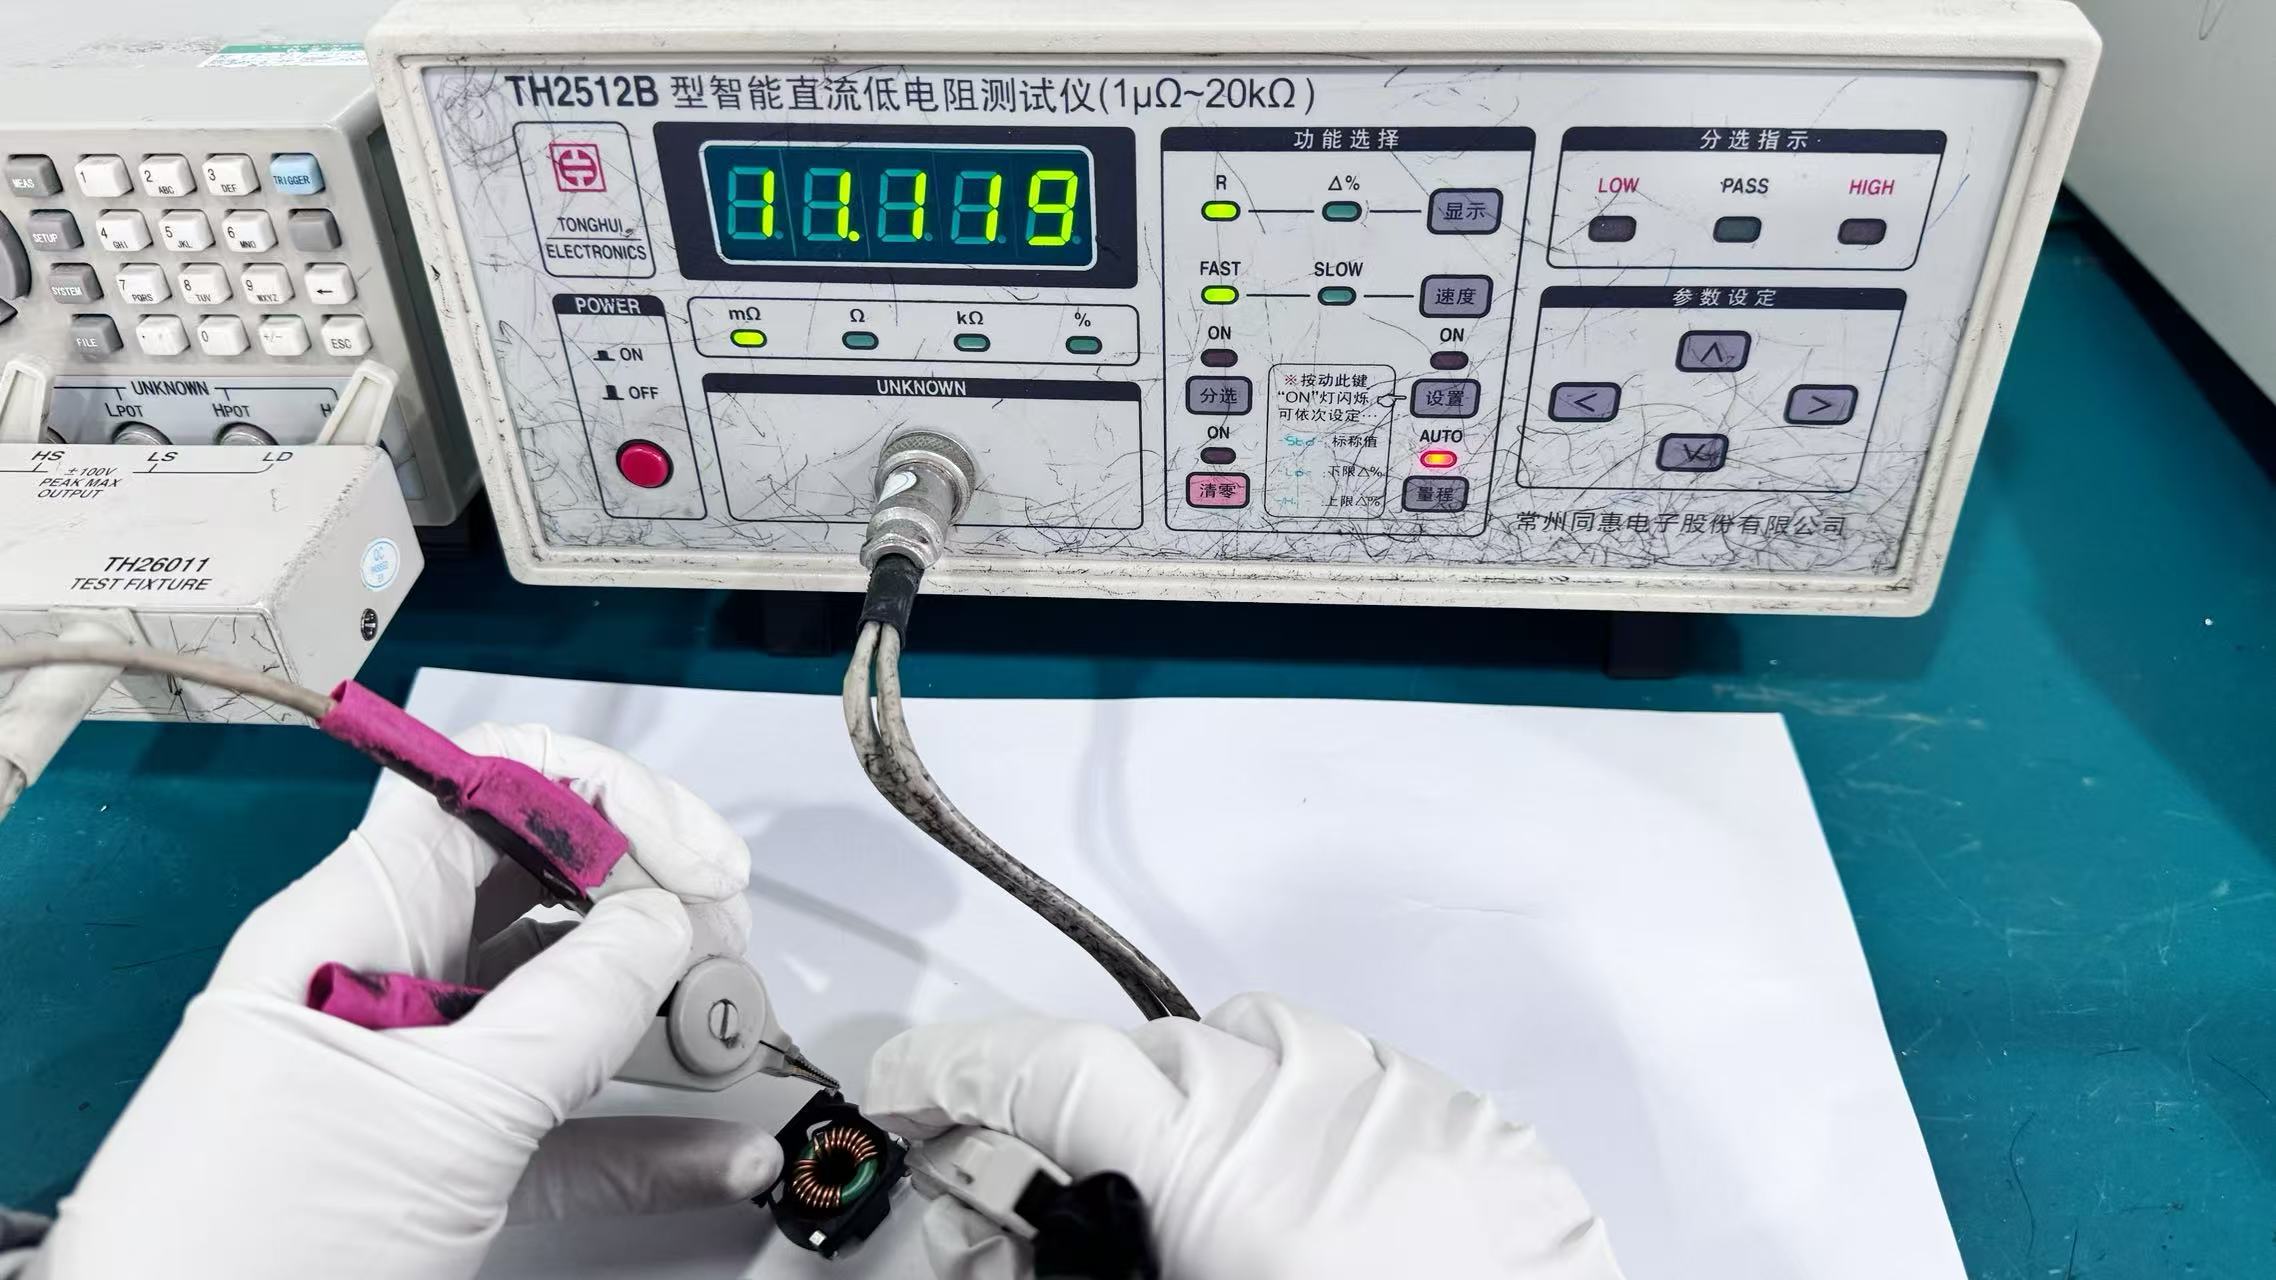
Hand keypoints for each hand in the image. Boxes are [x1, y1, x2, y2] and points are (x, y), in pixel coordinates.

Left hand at [30, 723, 780, 1279]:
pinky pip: (567, 1122)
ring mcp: (414, 1071)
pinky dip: (648, 1135)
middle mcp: (380, 977)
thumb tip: (665, 925)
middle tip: (722, 950)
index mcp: (350, 924)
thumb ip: (572, 1008)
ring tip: (729, 1037)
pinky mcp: (442, 1163)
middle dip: (652, 905)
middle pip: (543, 887)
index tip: (694, 864)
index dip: (606, 801)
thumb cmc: (238, 1257)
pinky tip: (711, 1151)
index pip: (489, 785)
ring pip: (565, 1003)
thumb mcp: (441, 1112)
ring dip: (663, 1017)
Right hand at [866, 994, 1624, 1279]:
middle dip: (1084, 1116)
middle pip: (1139, 1059)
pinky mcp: (1464, 1119)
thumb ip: (1067, 1266)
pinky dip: (1307, 1121)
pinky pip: (1349, 1080)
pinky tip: (1312, 1202)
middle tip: (1065, 1195)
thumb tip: (992, 1247)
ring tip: (1206, 1203)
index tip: (902, 1085)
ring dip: (1204, 1108)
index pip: (1039, 1070)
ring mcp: (1391, 1094)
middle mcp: (1300, 1094)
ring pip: (1250, 1052)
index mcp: (1212, 1158)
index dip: (949, 1070)